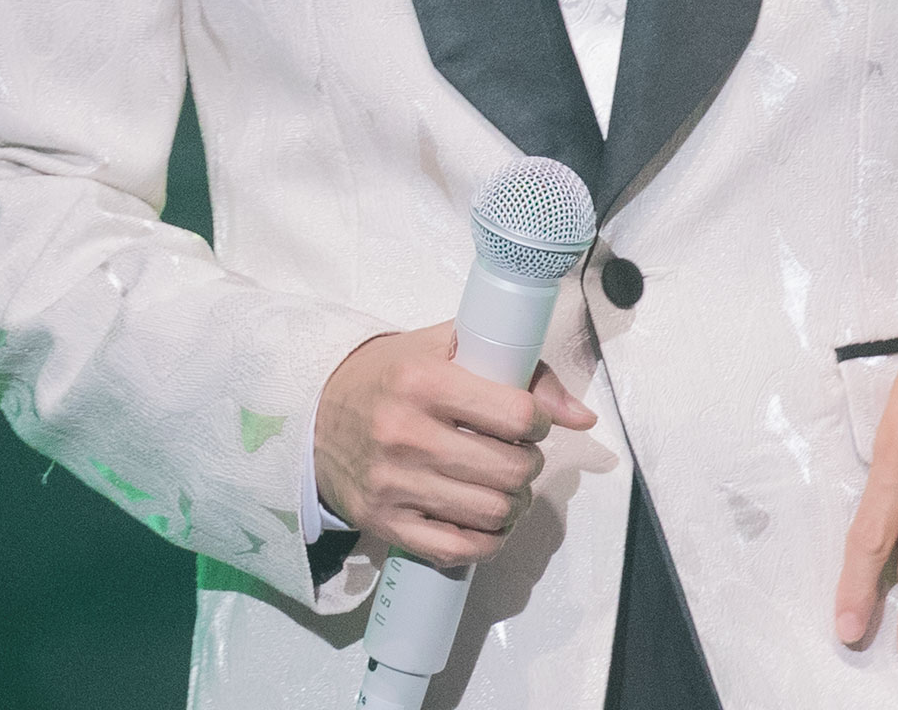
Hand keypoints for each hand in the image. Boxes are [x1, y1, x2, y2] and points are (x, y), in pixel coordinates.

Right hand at [313, 321, 597, 569]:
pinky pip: (457, 550)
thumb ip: (518, 369)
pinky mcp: (385, 524)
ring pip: (490, 512)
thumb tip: (581, 416)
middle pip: (508, 469)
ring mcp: (394, 484)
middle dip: (529, 465)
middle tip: (521, 456)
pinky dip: (488, 542)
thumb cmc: (392, 375)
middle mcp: (407, 433)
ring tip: (508, 487)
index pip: (514, 414)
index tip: (530, 421)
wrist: (317, 416)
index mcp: (424, 380)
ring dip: (515, 504)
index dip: (538, 421)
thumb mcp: (447, 346)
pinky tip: (489, 522)